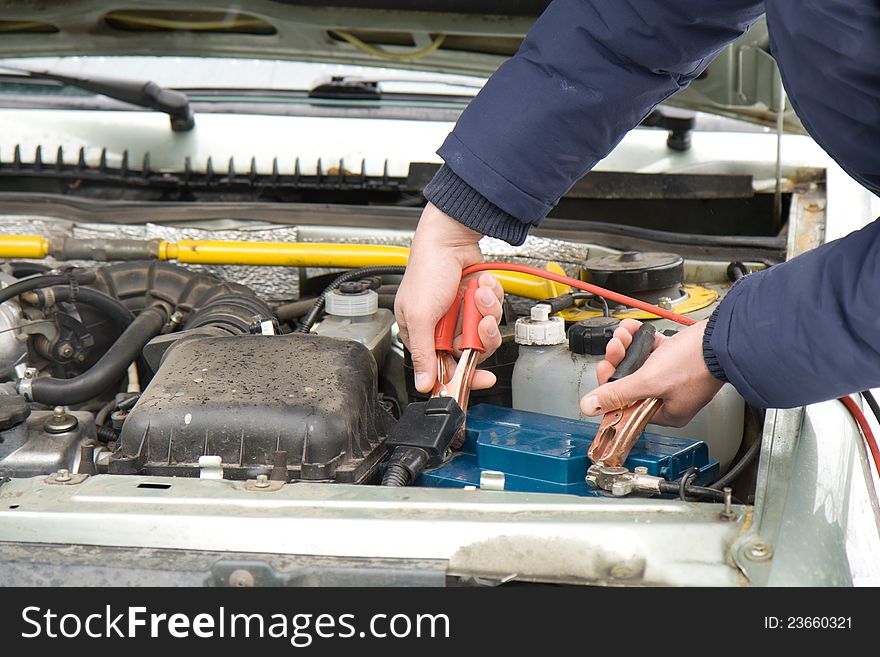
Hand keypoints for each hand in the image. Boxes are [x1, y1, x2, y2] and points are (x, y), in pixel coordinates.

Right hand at [396, 203, 503, 393]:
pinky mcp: (478, 304)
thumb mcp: (420, 316)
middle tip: (479, 324)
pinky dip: (491, 298)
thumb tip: (424, 384)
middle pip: (471, 352)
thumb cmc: (427, 270)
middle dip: (480, 336)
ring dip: (487, 312)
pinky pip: (494, 313)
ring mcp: (462, 316)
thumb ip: (423, 353)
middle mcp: (443, 329)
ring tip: (479, 295)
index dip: (463, 376)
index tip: (481, 379)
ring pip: (486, 333)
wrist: (450, 238)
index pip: (443, 368)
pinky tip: (481, 285)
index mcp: (422, 336)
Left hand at [580, 318, 722, 426]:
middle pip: (630, 381)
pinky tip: (633, 329)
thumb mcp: (649, 381)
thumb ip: (618, 394)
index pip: (626, 406)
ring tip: (624, 335)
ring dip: (626, 346)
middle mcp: (668, 397)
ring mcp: (673, 377)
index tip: (605, 369)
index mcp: (665, 413)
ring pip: (638, 363)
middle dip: (618, 360)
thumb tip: (590, 406)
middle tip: (615, 347)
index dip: (611, 386)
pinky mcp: (676, 358)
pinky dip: (640, 339)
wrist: (722, 337)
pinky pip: (651, 350)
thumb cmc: (696, 364)